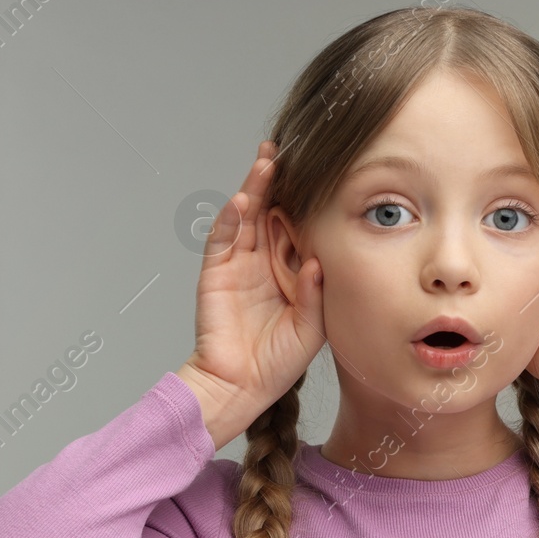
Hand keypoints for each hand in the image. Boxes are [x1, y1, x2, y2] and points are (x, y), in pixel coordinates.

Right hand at [181, 140, 325, 429]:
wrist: (240, 388)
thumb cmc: (277, 364)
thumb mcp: (311, 329)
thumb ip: (315, 295)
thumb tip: (317, 261)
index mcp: (289, 272)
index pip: (297, 227)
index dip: (305, 202)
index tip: (322, 173)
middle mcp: (264, 262)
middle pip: (270, 212)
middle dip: (279, 182)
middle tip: (289, 149)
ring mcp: (238, 265)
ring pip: (246, 218)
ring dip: (255, 189)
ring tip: (267, 162)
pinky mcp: (216, 274)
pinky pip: (222, 241)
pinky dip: (230, 220)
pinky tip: (242, 200)